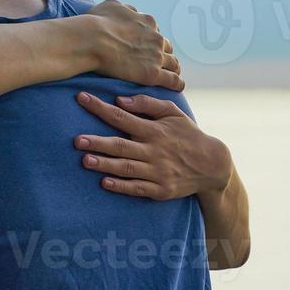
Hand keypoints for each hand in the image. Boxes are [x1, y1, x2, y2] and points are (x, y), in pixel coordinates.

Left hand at [74, 92, 230, 199]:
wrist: (212, 164)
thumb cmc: (187, 134)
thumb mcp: (173, 112)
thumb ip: (147, 103)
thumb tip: (120, 99)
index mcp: (154, 130)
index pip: (122, 117)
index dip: (100, 108)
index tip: (81, 98)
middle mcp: (154, 151)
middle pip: (121, 146)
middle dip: (97, 142)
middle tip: (77, 140)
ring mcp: (157, 172)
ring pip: (126, 168)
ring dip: (105, 165)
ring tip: (85, 161)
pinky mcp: (160, 190)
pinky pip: (137, 188)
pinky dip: (121, 186)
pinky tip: (105, 183)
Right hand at [83, 0, 182, 91]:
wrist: (92, 40)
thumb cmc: (96, 22)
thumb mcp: (112, 5)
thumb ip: (125, 8)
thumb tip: (130, 11)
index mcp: (148, 21)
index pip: (155, 31)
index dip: (150, 39)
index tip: (146, 45)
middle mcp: (156, 38)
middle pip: (166, 47)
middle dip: (163, 53)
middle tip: (158, 60)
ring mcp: (156, 56)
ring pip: (173, 63)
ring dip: (172, 68)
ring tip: (171, 74)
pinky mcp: (153, 74)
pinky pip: (172, 80)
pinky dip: (176, 83)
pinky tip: (177, 86)